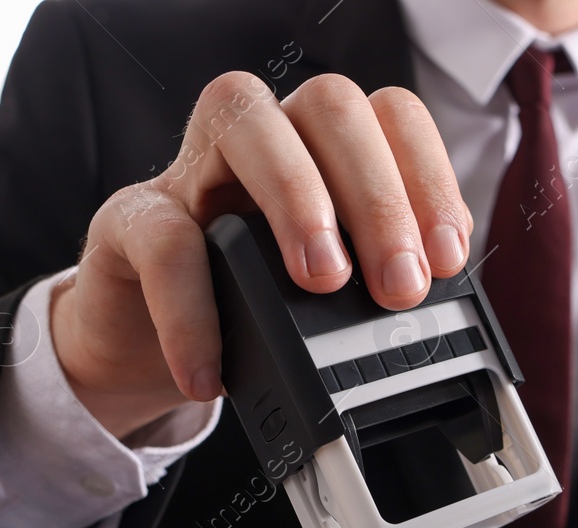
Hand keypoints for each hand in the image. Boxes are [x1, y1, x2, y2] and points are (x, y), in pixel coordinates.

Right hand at [49, 73, 472, 439]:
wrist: (146, 346)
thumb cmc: (251, 308)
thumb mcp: (332, 299)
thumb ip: (381, 280)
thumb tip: (442, 306)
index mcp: (330, 152)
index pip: (391, 117)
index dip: (428, 178)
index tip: (445, 260)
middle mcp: (267, 139)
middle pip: (331, 107)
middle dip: (378, 197)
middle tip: (399, 287)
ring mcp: (193, 169)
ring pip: (245, 120)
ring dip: (298, 199)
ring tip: (324, 284)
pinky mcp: (131, 220)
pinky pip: (164, 239)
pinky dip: (192, 310)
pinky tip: (212, 370)